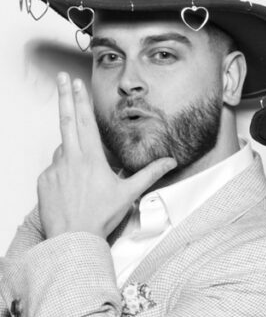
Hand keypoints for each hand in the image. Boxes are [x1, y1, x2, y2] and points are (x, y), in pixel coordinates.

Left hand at [37, 73, 175, 238]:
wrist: (73, 238)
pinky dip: (64, 171)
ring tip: (84, 174)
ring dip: (71, 150)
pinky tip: (74, 188)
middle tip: (61, 79)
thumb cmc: (101, 217)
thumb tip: (170, 162)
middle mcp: (70, 159)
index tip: (76, 83)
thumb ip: (150, 174)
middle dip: (65, 97)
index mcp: (91, 159)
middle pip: (66, 120)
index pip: (84, 122)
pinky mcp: (44, 181)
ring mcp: (54, 169)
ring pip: (63, 149)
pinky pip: (55, 169)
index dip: (81, 100)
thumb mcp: (129, 193)